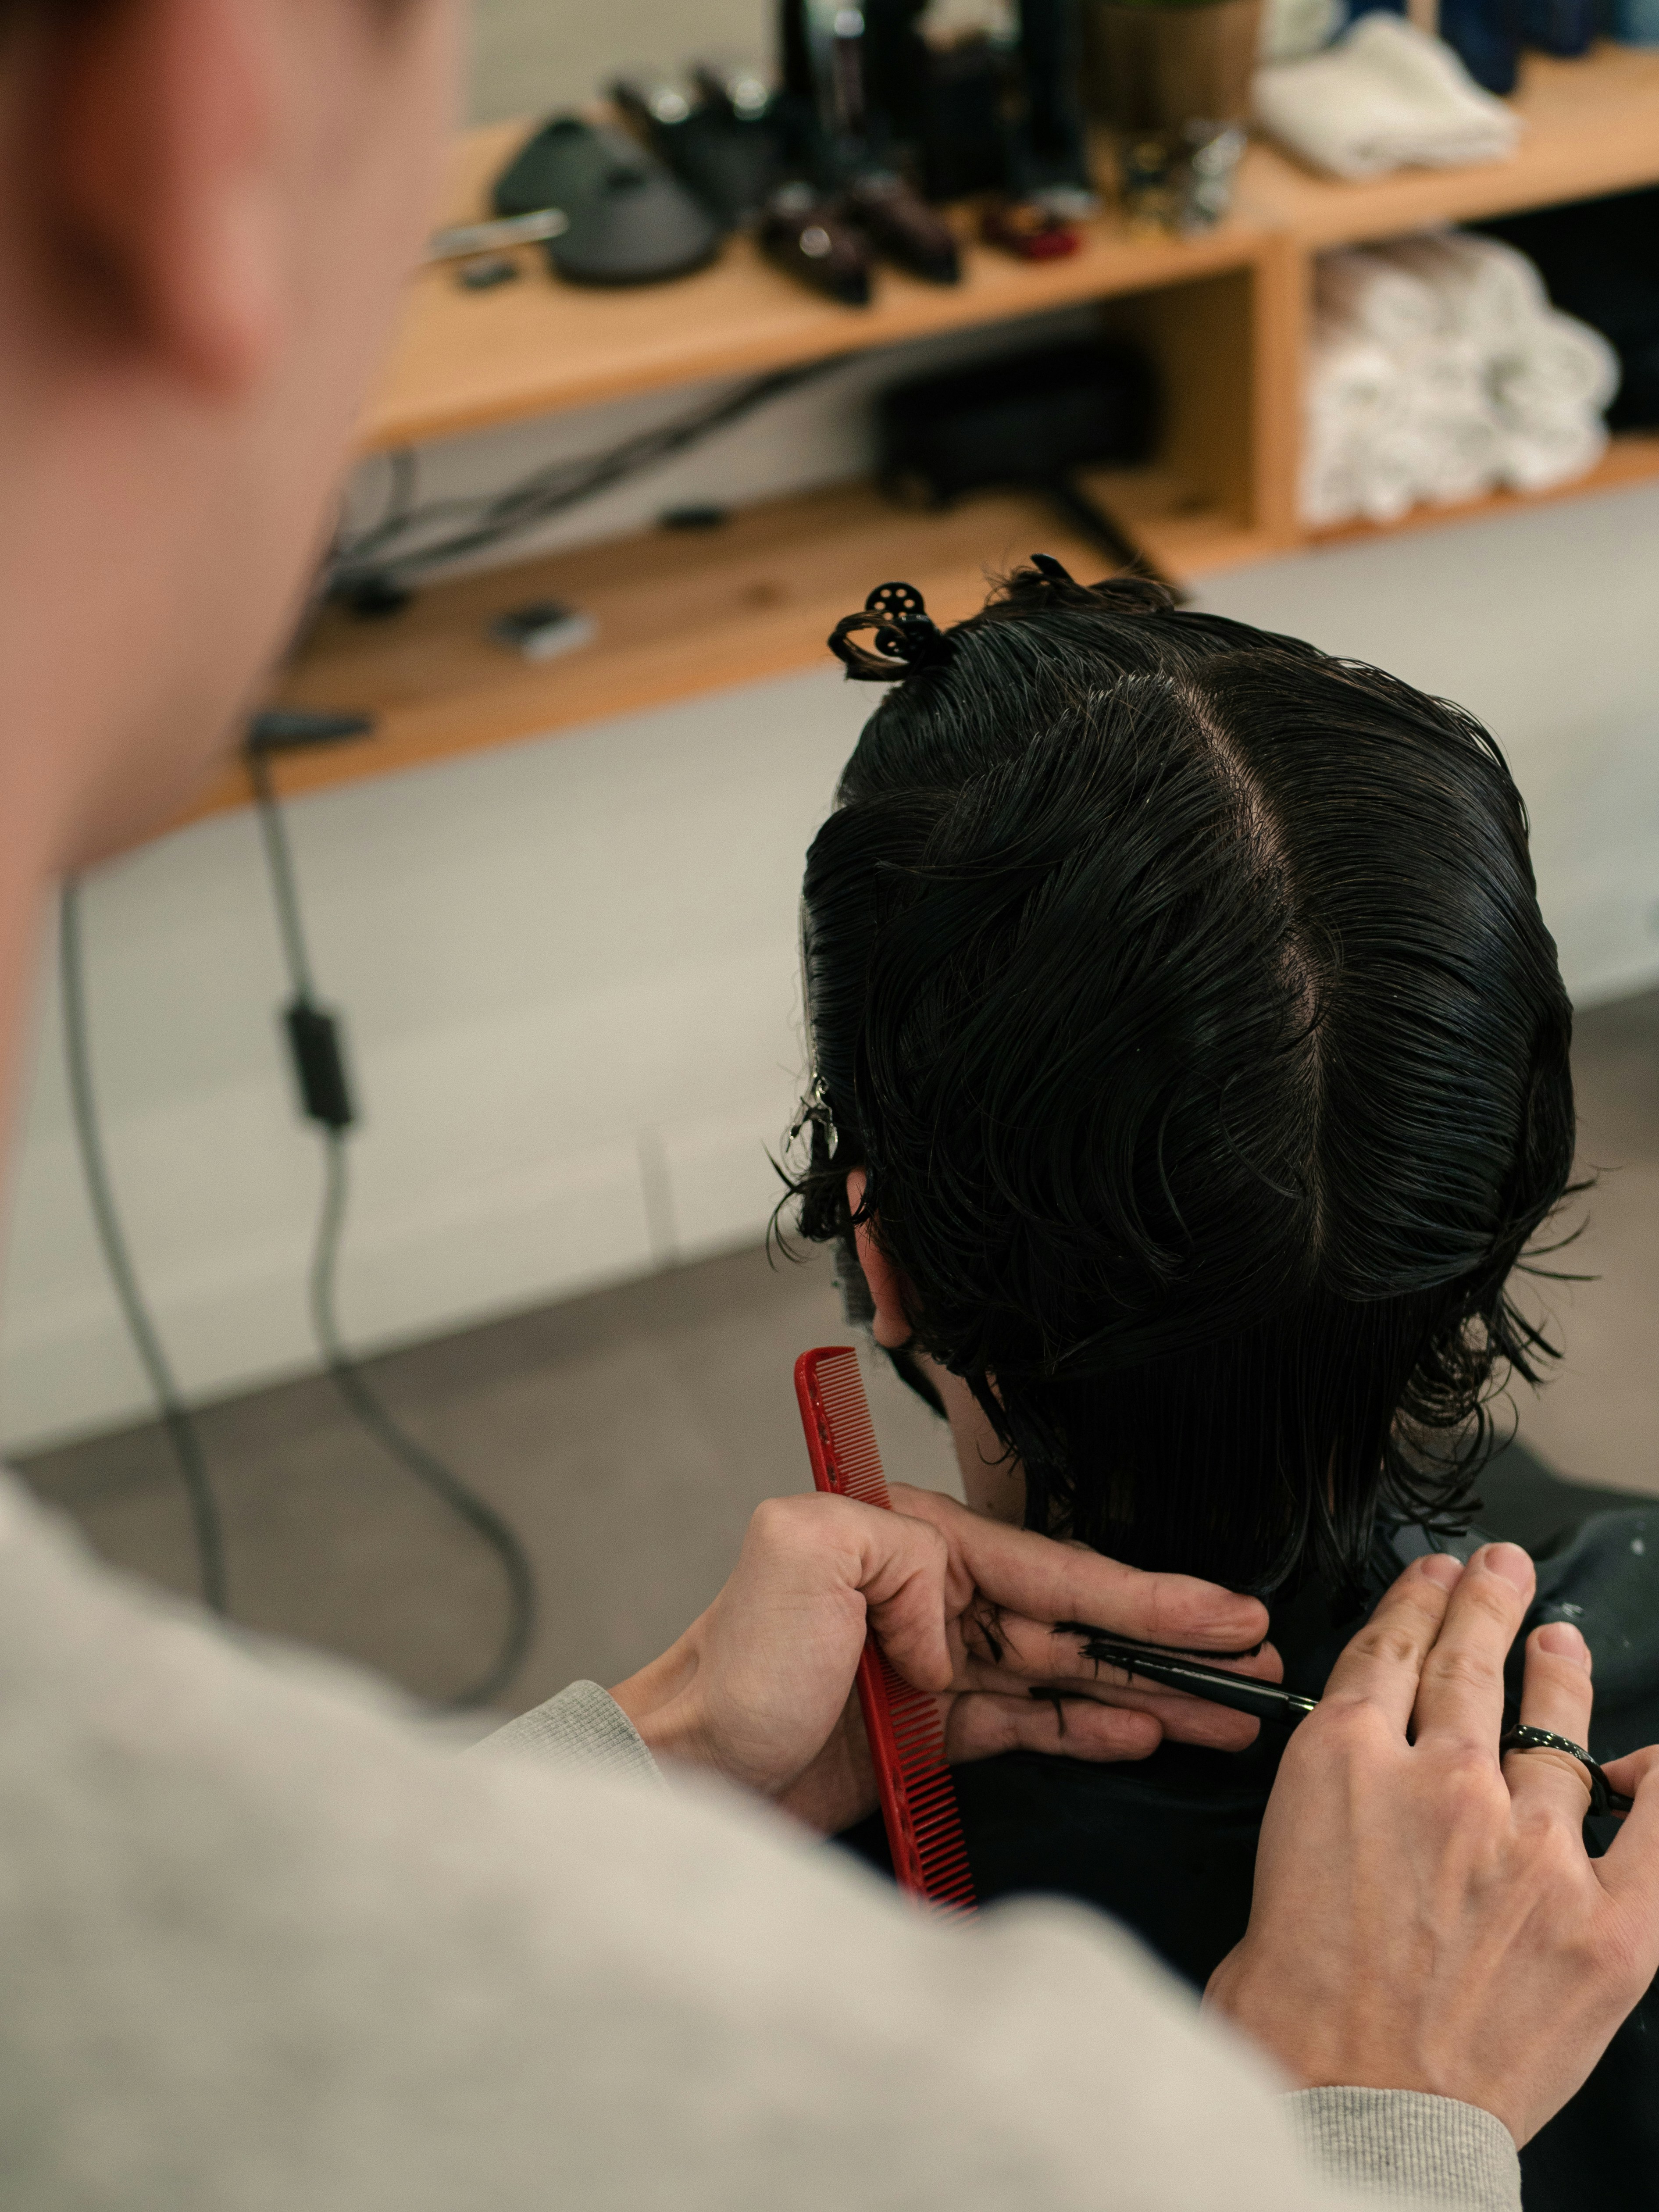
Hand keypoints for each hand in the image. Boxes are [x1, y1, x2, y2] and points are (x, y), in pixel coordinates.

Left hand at [609, 1484, 1280, 1833]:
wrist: (687, 1769)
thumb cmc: (731, 1669)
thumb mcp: (798, 1552)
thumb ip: (897, 1551)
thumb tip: (955, 1612)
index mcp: (915, 1542)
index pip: (1056, 1569)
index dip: (1148, 1596)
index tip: (1222, 1613)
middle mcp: (933, 1595)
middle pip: (1077, 1619)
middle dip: (1170, 1640)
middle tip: (1253, 1660)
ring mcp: (936, 1665)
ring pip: (1067, 1673)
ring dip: (1148, 1691)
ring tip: (1225, 1708)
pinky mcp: (931, 1728)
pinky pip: (1030, 1720)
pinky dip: (1091, 1726)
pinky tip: (1144, 1731)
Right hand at [1206, 1542, 1658, 2145]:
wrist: (1348, 2109)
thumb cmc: (1293, 2008)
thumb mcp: (1278, 1852)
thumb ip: (1337, 1795)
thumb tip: (1376, 1775)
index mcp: (1347, 1762)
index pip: (1392, 1651)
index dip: (1417, 1603)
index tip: (1434, 1580)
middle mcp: (1444, 1784)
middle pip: (1469, 1665)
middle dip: (1485, 1605)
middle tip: (1499, 1571)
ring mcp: (1533, 1849)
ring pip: (1554, 1731)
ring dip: (1560, 1674)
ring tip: (1562, 1640)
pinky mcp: (1607, 1925)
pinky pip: (1657, 1831)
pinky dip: (1658, 1785)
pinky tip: (1649, 1761)